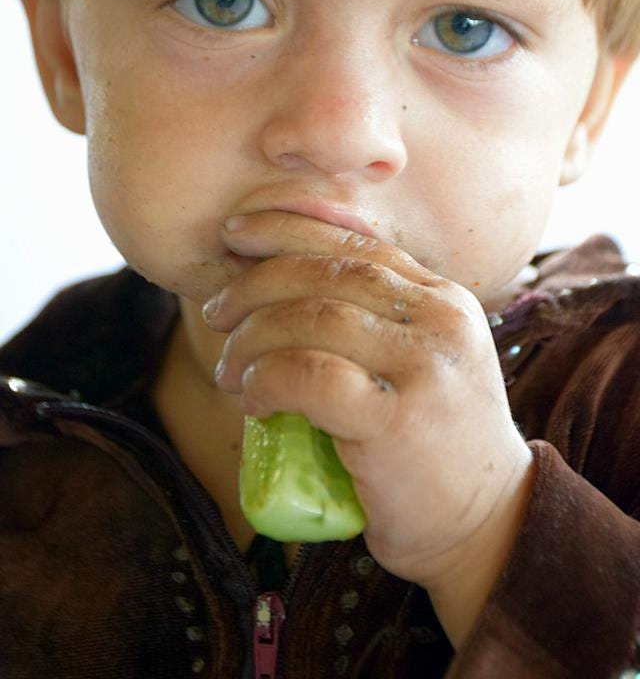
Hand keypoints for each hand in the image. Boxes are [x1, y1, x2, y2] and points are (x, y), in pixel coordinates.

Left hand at [204, 211, 532, 642]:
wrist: (487, 525)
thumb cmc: (433, 444)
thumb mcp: (419, 363)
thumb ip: (375, 321)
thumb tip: (278, 285)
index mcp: (443, 299)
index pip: (356, 244)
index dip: (287, 231)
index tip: (237, 236)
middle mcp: (440, 320)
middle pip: (329, 272)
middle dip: (256, 285)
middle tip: (217, 313)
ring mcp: (424, 367)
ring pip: (314, 318)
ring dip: (253, 338)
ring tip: (230, 370)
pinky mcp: (398, 421)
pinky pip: (310, 376)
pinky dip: (267, 379)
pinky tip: (253, 400)